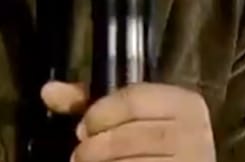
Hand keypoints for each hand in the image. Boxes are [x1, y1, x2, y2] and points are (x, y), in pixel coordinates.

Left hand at [41, 80, 214, 161]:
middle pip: (133, 135)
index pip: (134, 99)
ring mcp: (193, 160)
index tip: (82, 128)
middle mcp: (196, 132)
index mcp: (185, 103)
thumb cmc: (150, 140)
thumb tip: (48, 91)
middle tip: (79, 155)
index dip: (99, 114)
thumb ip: (89, 103)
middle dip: (97, 147)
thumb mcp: (124, 115)